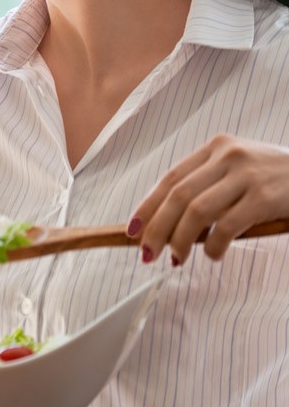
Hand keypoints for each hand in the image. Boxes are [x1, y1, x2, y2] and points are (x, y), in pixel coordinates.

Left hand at [130, 134, 288, 264]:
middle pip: (177, 196)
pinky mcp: (265, 196)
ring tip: (177, 259)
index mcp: (217, 147)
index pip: (171, 179)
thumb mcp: (242, 170)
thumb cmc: (279, 179)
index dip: (148, 206)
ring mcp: (247, 174)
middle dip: (157, 228)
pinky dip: (215, 245)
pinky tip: (214, 255)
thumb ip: (210, 185)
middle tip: (147, 254)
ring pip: (196, 211)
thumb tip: (169, 224)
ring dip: (180, 240)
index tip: (133, 230)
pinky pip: (227, 225)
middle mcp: (228, 156)